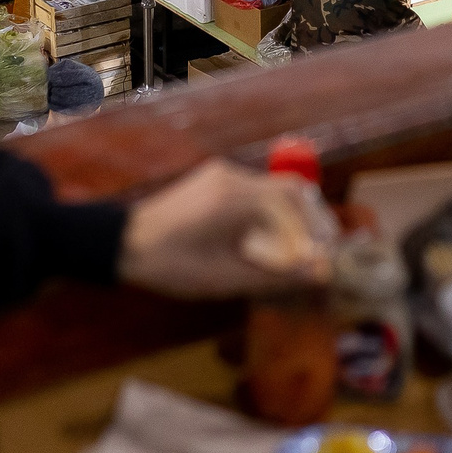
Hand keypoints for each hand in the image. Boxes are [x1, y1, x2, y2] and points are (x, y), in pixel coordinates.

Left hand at [118, 158, 336, 299]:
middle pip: (291, 190)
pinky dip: (270, 212)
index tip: (328, 255)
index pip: (298, 204)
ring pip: (272, 189)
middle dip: (311, 220)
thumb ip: (277, 274)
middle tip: (321, 250)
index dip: (319, 230)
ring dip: (291, 217)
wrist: (122, 244)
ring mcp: (221, 174)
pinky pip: (253, 190)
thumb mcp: (227, 278)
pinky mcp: (212, 180)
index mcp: (238, 198)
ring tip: (296, 249)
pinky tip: (267, 238)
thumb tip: (321, 273)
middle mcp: (234, 177)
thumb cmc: (172, 266)